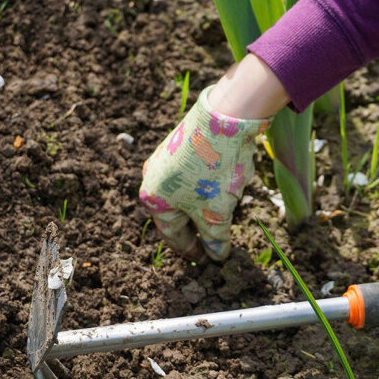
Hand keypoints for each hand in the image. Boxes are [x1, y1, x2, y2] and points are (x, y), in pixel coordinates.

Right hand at [139, 85, 269, 260]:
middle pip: (178, 214)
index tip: (207, 261)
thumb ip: (215, 239)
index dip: (192, 251)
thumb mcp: (216, 213)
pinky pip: (192, 176)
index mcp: (153, 200)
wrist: (224, 117)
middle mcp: (152, 179)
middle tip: (215, 243)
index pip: (173, 235)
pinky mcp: (181, 145)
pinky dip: (207, 187)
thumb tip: (217, 256)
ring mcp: (165, 159)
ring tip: (224, 214)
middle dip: (198, 228)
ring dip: (204, 207)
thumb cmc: (214, 171)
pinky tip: (226, 186)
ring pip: (186, 194)